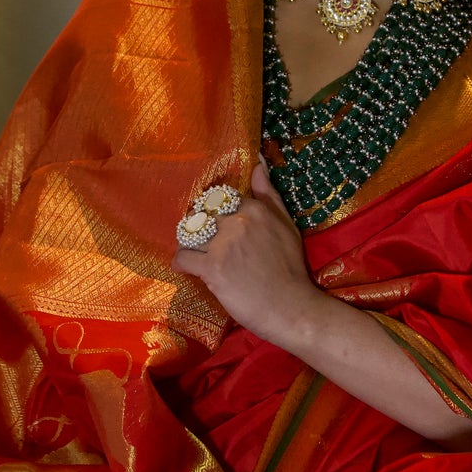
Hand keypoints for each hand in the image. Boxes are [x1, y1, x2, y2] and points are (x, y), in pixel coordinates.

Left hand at [172, 160, 327, 352]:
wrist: (291, 307)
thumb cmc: (291, 268)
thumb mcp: (287, 225)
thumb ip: (269, 194)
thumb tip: (258, 164)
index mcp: (255, 209)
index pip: (219, 199)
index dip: (212, 211)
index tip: (213, 225)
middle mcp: (237, 222)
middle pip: (200, 215)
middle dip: (197, 227)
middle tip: (202, 242)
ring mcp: (223, 245)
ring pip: (188, 235)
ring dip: (188, 244)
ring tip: (194, 254)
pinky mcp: (212, 268)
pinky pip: (182, 258)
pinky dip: (181, 264)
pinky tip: (189, 269)